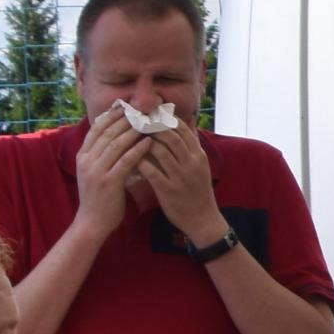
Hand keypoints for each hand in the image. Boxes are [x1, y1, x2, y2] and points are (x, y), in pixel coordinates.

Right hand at [71, 105, 147, 234]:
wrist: (92, 223)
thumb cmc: (98, 197)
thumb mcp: (94, 172)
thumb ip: (101, 155)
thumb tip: (116, 136)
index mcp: (82, 156)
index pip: (96, 129)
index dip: (111, 116)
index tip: (126, 107)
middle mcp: (87, 160)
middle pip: (107, 133)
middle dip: (125, 120)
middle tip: (141, 110)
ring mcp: (96, 171)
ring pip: (116, 144)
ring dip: (133, 131)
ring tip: (148, 122)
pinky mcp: (108, 182)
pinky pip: (125, 161)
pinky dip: (138, 150)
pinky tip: (150, 143)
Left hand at [140, 127, 225, 242]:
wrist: (202, 219)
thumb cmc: (198, 191)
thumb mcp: (201, 165)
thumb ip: (193, 143)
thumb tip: (190, 119)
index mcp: (198, 155)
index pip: (183, 129)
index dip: (166, 119)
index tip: (151, 114)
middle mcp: (191, 163)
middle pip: (170, 136)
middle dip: (152, 127)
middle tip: (137, 122)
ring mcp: (180, 177)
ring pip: (160, 151)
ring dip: (144, 143)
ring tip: (130, 138)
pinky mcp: (168, 190)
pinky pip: (152, 172)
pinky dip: (140, 163)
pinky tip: (130, 159)